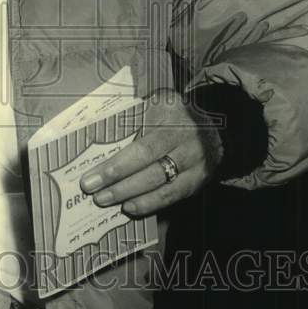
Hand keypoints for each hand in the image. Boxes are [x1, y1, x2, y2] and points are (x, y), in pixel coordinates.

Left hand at [79, 90, 223, 215]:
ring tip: (104, 200)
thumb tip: (99, 125)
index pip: (143, 148)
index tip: (92, 175)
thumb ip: (134, 109)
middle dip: (118, 183)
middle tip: (92, 190)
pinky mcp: (197, 182)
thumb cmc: (175, 114)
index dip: (117, 165)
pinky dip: (149, 204)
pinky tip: (129, 207)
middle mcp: (188, 143)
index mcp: (174, 119)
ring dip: (130, 196)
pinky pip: (172, 197)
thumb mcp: (158, 101)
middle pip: (151, 169)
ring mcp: (196, 165)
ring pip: (161, 187)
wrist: (215, 129)